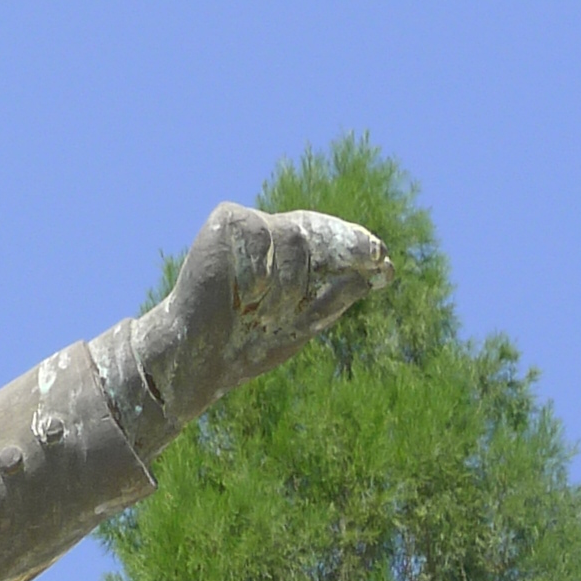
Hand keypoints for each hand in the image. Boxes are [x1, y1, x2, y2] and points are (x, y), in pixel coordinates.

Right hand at [131, 203, 388, 433]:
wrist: (196, 359)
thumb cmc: (244, 347)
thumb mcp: (301, 325)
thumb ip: (336, 298)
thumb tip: (381, 273)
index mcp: (293, 260)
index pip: (331, 242)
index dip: (357, 248)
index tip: (384, 262)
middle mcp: (273, 237)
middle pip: (317, 233)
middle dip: (341, 251)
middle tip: (356, 268)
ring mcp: (250, 227)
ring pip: (293, 238)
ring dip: (285, 284)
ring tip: (260, 312)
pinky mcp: (226, 221)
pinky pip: (259, 234)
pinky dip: (256, 271)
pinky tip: (241, 296)